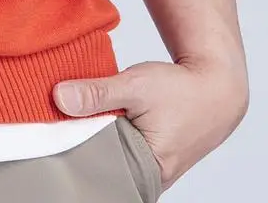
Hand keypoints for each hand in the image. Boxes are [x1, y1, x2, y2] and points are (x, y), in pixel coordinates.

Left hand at [53, 56, 248, 189]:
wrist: (216, 89)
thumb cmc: (182, 91)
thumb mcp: (137, 85)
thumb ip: (98, 93)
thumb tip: (59, 98)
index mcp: (145, 172)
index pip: (95, 171)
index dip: (72, 151)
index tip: (51, 135)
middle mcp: (147, 181)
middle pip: (100, 169)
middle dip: (80, 147)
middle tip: (58, 125)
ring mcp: (148, 174)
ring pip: (108, 161)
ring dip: (93, 141)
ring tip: (75, 121)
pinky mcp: (148, 162)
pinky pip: (118, 155)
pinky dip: (105, 138)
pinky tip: (93, 122)